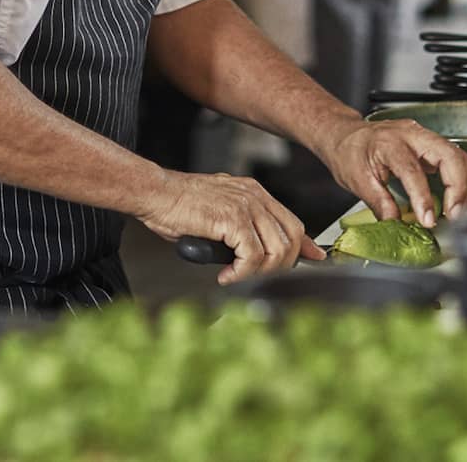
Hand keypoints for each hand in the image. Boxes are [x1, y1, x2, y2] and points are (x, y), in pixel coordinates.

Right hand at [137, 170, 326, 284]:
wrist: (154, 193)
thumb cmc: (178, 204)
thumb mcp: (220, 210)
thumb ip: (246, 225)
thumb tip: (266, 252)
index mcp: (253, 191)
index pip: (292, 222)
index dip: (303, 247)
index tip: (312, 261)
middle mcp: (253, 196)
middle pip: (290, 240)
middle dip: (279, 266)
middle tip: (254, 275)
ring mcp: (245, 206)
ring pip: (276, 252)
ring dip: (259, 272)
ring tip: (236, 274)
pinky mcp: (232, 219)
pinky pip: (252, 257)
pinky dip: (240, 273)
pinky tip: (225, 274)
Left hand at [315, 117, 466, 226]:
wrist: (342, 134)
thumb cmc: (347, 152)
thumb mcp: (356, 179)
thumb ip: (379, 203)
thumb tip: (397, 225)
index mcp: (387, 142)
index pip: (411, 170)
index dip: (423, 198)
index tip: (428, 220)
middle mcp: (409, 134)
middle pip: (448, 155)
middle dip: (458, 188)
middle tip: (455, 216)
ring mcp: (421, 136)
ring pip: (457, 156)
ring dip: (463, 186)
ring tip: (458, 213)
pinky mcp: (429, 144)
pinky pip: (453, 160)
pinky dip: (460, 181)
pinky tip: (455, 201)